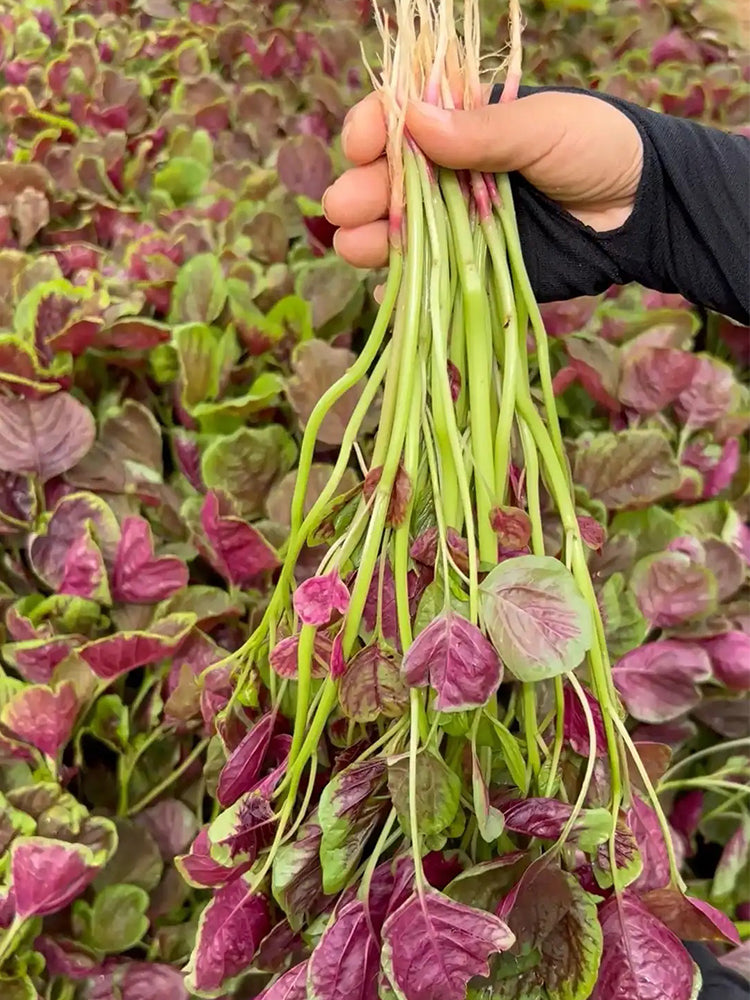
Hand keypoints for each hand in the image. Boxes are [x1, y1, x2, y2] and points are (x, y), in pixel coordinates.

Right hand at [323, 88, 643, 277]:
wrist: (642, 211)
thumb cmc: (598, 148)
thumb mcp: (545, 127)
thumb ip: (483, 132)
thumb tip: (415, 121)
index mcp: (458, 124)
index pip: (394, 123)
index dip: (370, 131)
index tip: (362, 144)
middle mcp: (444, 174)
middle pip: (381, 184)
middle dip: (358, 194)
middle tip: (349, 209)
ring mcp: (454, 224)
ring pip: (393, 234)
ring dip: (369, 240)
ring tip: (359, 246)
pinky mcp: (469, 268)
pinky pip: (425, 278)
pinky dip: (403, 286)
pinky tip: (391, 288)